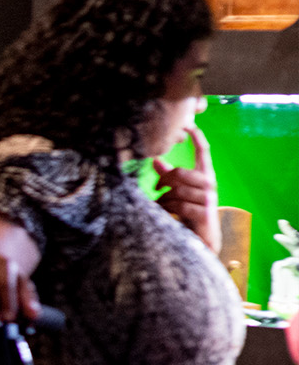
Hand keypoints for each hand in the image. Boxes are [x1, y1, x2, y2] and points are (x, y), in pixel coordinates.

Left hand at [154, 124, 219, 254]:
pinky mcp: (204, 212)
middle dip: (163, 180)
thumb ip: (169, 176)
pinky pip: (179, 204)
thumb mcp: (178, 192)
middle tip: (156, 188)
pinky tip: (164, 212)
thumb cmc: (188, 213)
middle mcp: (209, 184)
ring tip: (160, 204)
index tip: (189, 125)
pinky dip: (166, 208)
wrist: (200, 240)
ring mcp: (208, 198)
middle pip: (180, 172)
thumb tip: (155, 160)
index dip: (197, 137)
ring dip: (163, 198)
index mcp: (204, 175)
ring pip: (177, 189)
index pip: (203, 152)